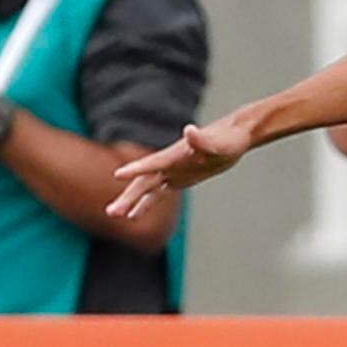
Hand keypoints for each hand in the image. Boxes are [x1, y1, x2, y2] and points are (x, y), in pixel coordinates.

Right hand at [107, 116, 251, 219]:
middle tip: (111, 212)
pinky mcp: (178, 178)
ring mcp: (172, 171)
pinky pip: (157, 193)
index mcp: (177, 154)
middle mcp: (170, 163)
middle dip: (129, 196)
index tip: (118, 174)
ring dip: (131, 201)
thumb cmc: (229, 139)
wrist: (235, 135)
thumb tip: (189, 130)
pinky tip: (134, 215)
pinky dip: (145, 204)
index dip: (137, 168)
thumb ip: (202, 140)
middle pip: (145, 181)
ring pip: (147, 188)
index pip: (154, 162)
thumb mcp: (219, 143)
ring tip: (114, 214)